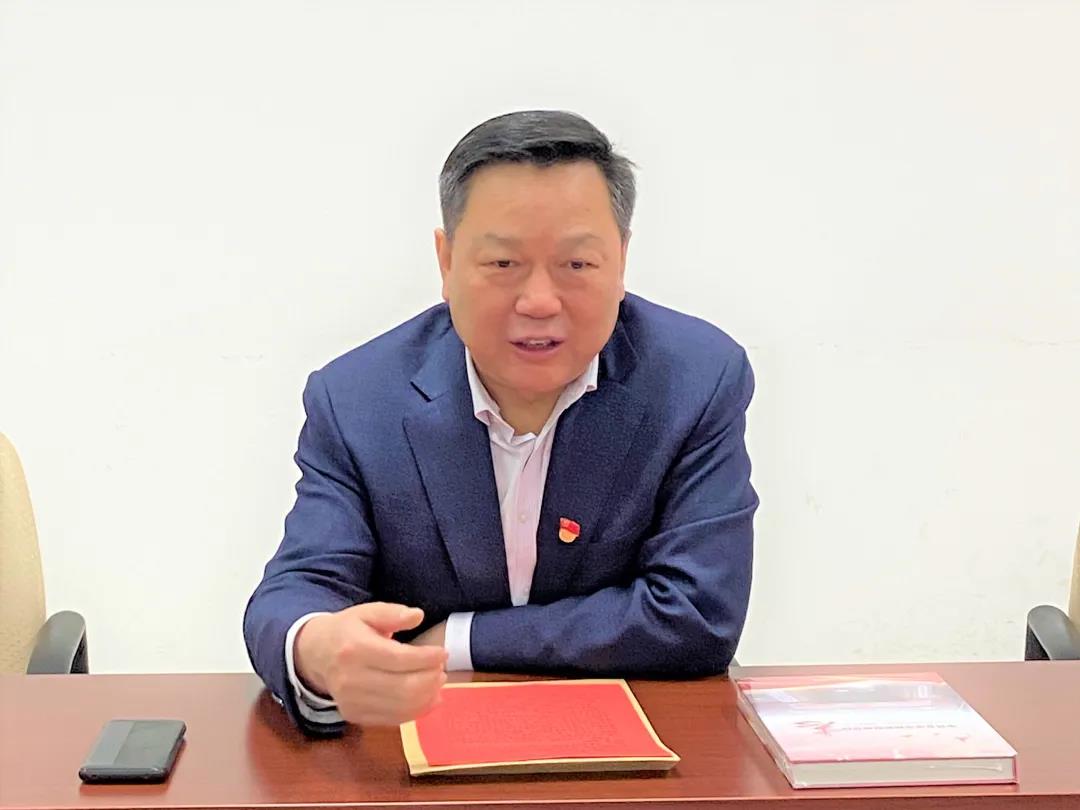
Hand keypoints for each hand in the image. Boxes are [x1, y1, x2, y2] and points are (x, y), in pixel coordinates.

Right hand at [294, 602, 447, 725]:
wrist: (316, 655)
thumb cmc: (347, 631)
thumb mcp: (367, 612)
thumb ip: (392, 613)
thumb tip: (417, 616)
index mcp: (355, 649)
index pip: (399, 659)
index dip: (427, 658)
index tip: (442, 653)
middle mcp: (350, 679)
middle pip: (403, 687)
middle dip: (430, 679)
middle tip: (442, 669)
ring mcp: (351, 702)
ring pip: (400, 707)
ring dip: (427, 697)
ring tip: (438, 682)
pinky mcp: (355, 716)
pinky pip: (392, 719)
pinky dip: (416, 711)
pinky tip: (428, 699)